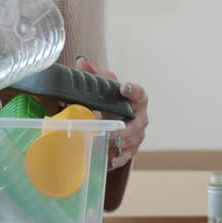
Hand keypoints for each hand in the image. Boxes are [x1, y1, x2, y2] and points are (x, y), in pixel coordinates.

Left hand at [75, 55, 147, 169]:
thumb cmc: (112, 99)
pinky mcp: (130, 149)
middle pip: (138, 123)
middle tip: (114, 130)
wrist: (116, 118)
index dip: (133, 91)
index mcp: (137, 99)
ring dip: (120, 145)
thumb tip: (81, 61)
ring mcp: (137, 135)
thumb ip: (94, 74)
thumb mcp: (104, 85)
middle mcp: (140, 117)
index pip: (139, 93)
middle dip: (126, 129)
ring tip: (108, 145)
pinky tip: (108, 161)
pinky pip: (126, 156)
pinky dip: (117, 159)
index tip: (123, 88)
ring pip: (132, 141)